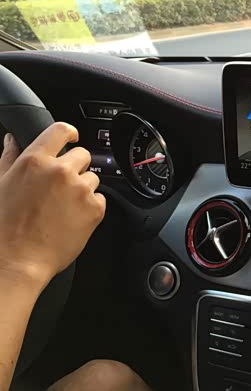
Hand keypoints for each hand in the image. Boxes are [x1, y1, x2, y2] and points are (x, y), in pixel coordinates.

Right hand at [0, 123, 105, 294]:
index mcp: (35, 161)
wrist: (18, 259)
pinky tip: (72, 218)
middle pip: (82, 155)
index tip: (72, 137)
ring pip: (93, 177)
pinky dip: (90, 206)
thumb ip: (10, 157)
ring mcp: (80, 189)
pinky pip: (100, 198)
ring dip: (82, 188)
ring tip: (63, 207)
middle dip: (74, 168)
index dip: (69, 132)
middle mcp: (60, 171)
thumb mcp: (0, 184)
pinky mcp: (95, 208)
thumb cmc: (4, 226)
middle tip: (60, 188)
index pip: (61, 130)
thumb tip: (12, 139)